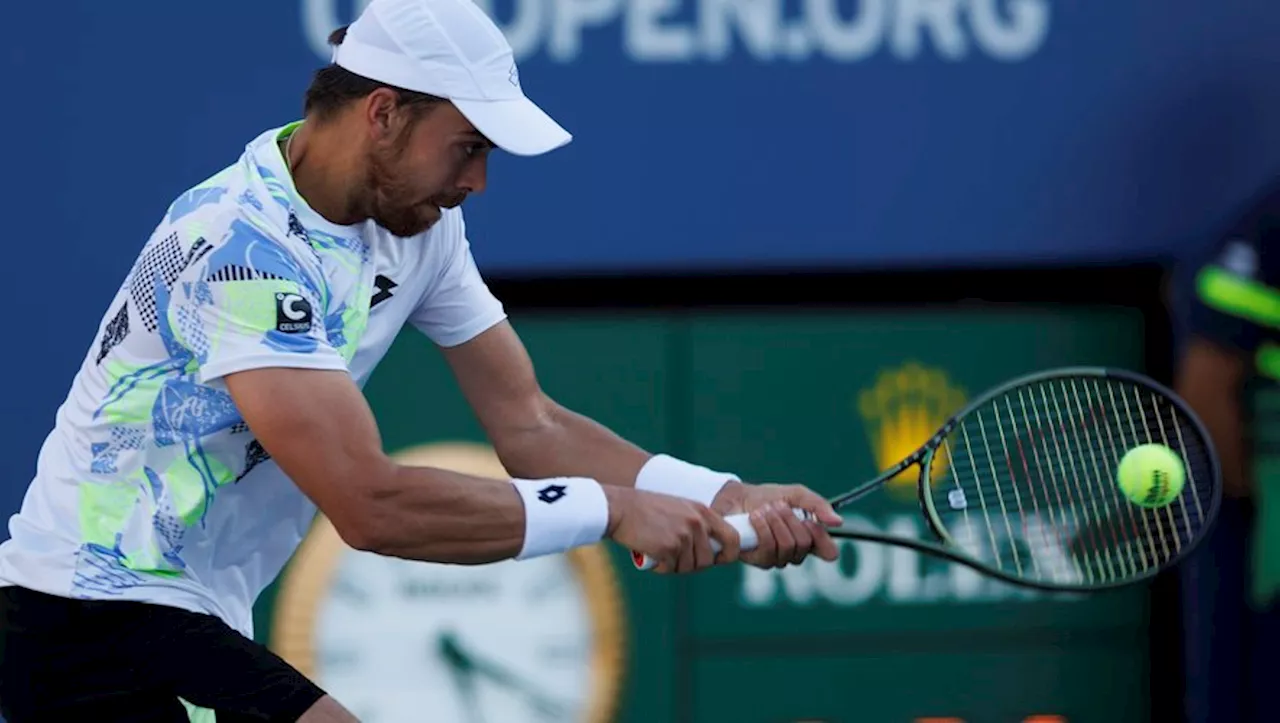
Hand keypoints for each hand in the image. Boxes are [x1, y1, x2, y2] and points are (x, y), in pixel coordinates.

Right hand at [603, 486, 741, 573]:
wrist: (619, 508)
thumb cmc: (646, 510)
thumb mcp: (679, 508)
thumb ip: (696, 524)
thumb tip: (710, 551)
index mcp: (702, 512)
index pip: (732, 537)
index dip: (729, 554)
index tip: (718, 560)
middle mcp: (696, 523)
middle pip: (708, 560)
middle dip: (693, 565)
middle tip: (676, 560)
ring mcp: (683, 536)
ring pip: (689, 567)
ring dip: (675, 567)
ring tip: (661, 556)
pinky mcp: (668, 548)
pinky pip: (670, 569)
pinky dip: (661, 569)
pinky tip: (651, 558)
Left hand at [710, 481, 842, 568]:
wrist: (737, 497)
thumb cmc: (767, 497)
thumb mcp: (795, 494)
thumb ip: (817, 505)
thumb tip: (838, 521)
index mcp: (809, 538)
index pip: (830, 553)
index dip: (822, 539)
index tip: (810, 520)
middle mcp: (796, 552)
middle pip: (805, 544)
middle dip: (790, 520)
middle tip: (778, 505)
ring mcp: (777, 559)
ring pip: (787, 547)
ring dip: (775, 522)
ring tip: (764, 509)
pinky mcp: (759, 561)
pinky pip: (768, 550)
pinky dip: (762, 529)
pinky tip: (755, 518)